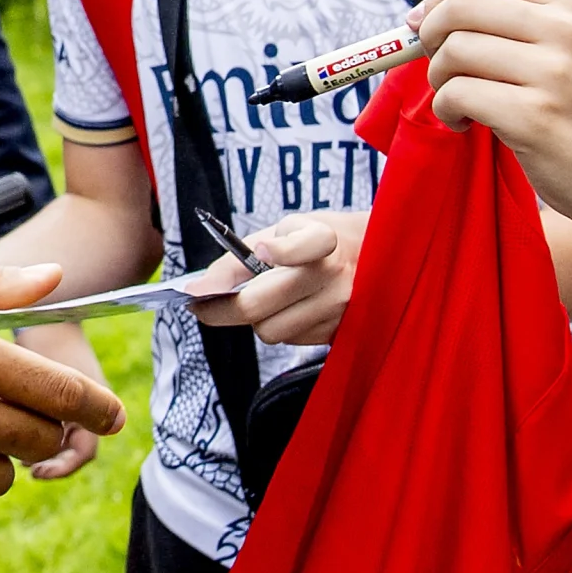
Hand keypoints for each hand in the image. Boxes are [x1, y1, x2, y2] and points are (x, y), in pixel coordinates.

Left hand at [185, 214, 357, 345]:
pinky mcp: (340, 332)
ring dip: (258, 320)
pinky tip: (291, 309)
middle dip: (223, 310)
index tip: (262, 252)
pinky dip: (281, 328)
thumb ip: (239, 257)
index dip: (282, 251)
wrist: (373, 256)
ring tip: (264, 300)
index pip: (306, 247)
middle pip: (262, 305)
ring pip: (272, 332)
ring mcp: (340, 308)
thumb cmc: (317, 239)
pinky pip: (291, 341)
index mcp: (323, 240)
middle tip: (203, 304)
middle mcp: (335, 275)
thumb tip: (198, 288)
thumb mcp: (282, 231)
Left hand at [412, 0, 571, 239]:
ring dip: (438, 80)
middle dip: (430, 36)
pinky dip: (446, 111)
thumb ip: (532, 12)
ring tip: (458, 102)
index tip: (424, 24)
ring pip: (454, 51)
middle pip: (461, 6)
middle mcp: (561, 31)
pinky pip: (457, 95)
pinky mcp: (534, 117)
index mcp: (565, 8)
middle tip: (439, 68)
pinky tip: (465, 124)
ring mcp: (551, 73)